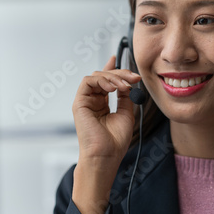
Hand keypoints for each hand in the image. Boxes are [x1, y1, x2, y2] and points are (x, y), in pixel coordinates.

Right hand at [71, 56, 140, 213]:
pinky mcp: (79, 103)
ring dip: (112, 77)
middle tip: (134, 77)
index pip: (105, 82)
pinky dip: (101, 80)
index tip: (117, 58)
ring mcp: (85, 101)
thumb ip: (125, 97)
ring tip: (125, 85)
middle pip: (103, 77)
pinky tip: (113, 87)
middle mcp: (92, 101)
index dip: (111, 69)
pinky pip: (88, 82)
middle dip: (120, 73)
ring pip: (96, 77)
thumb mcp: (126, 114)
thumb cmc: (115, 141)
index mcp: (101, 105)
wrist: (106, 155)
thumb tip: (127, 82)